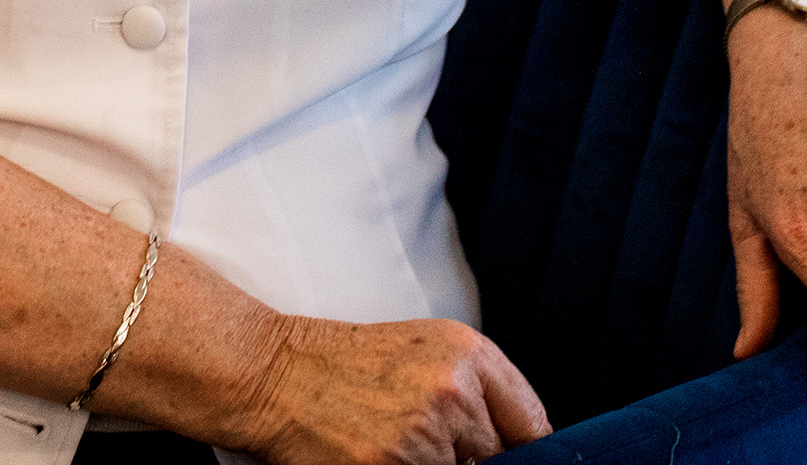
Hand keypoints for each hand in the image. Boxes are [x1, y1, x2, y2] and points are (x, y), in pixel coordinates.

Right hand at [224, 314, 550, 464]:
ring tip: (394, 448)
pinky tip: (380, 459)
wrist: (273, 372)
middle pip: (500, 461)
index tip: (506, 460)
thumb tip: (519, 448)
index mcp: (469, 354)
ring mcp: (423, 434)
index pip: (533, 426)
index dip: (521, 452)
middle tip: (427, 446)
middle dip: (471, 462)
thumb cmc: (343, 365)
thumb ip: (476, 392)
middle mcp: (453, 390)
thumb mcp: (423, 353)